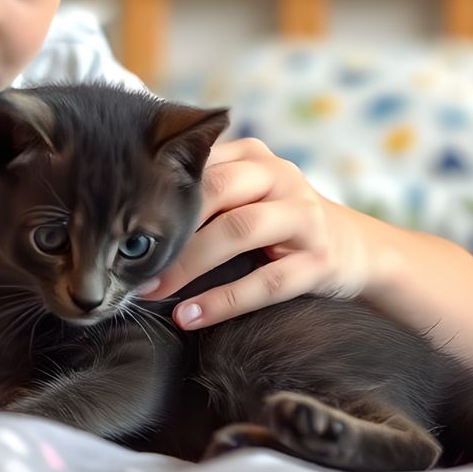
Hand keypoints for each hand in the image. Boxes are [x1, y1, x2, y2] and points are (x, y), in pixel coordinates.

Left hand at [139, 137, 377, 329]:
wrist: (357, 248)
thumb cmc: (277, 220)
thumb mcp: (246, 192)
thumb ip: (200, 189)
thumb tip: (122, 210)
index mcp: (253, 155)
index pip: (196, 162)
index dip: (153, 191)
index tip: (115, 222)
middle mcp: (281, 177)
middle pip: (216, 190)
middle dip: (168, 228)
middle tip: (127, 261)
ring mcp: (304, 218)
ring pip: (240, 230)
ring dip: (189, 263)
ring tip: (152, 291)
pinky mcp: (320, 261)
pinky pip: (268, 282)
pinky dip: (223, 301)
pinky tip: (189, 316)